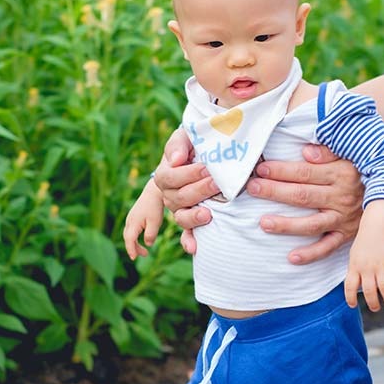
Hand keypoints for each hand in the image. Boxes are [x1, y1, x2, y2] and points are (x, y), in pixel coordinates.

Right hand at [123, 181, 164, 259]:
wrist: (153, 192)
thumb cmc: (155, 207)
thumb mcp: (155, 222)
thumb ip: (151, 234)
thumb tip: (148, 244)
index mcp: (133, 223)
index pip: (129, 240)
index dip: (131, 250)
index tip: (134, 258)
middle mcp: (129, 221)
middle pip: (128, 239)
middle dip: (134, 249)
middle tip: (144, 255)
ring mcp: (130, 218)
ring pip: (129, 234)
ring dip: (135, 244)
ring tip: (145, 251)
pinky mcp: (133, 216)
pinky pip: (131, 230)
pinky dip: (135, 237)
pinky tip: (143, 239)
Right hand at [153, 129, 217, 253]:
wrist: (210, 153)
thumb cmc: (197, 143)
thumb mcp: (186, 136)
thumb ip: (178, 144)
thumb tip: (175, 160)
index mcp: (165, 174)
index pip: (170, 178)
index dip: (187, 174)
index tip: (207, 168)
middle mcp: (170, 194)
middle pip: (178, 197)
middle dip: (199, 191)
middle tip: (218, 183)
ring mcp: (181, 209)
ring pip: (180, 217)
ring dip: (193, 217)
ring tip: (208, 214)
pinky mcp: (193, 219)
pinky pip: (186, 234)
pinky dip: (189, 241)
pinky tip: (194, 247)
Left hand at [245, 144, 362, 264]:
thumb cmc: (359, 172)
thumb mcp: (349, 156)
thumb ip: (328, 152)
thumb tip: (306, 151)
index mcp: (340, 174)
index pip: (305, 173)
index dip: (282, 171)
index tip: (261, 169)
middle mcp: (341, 198)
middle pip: (303, 196)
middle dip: (275, 192)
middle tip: (252, 188)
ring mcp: (343, 219)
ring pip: (312, 224)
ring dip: (287, 225)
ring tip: (263, 223)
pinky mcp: (346, 236)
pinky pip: (328, 248)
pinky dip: (310, 254)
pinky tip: (291, 257)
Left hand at [345, 228, 383, 311]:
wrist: (375, 230)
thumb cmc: (363, 247)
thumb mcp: (353, 259)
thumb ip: (354, 274)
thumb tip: (354, 292)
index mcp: (355, 267)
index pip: (350, 286)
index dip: (350, 298)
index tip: (353, 305)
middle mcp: (367, 268)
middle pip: (369, 291)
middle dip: (373, 303)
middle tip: (375, 308)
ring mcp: (381, 265)